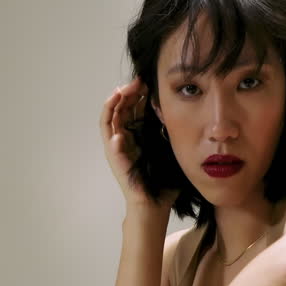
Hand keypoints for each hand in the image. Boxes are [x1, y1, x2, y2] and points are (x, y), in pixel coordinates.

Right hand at [98, 76, 177, 210]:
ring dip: (113, 106)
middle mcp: (124, 138)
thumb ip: (169, 130)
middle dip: (127, 92)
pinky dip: (113, 138)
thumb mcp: (168, 148)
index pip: (133, 107)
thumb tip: (176, 110)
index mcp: (136, 134)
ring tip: (121, 92)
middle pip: (119, 108)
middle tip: (137, 80)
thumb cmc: (163, 180)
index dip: (137, 92)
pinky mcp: (115, 162)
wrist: (154, 204)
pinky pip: (110, 146)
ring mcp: (117, 149)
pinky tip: (120, 133)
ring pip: (109, 120)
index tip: (147, 80)